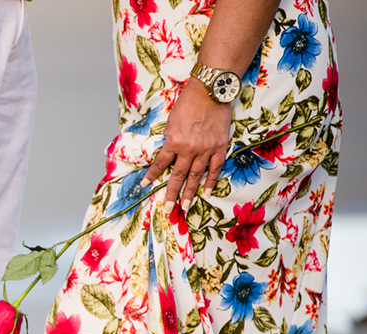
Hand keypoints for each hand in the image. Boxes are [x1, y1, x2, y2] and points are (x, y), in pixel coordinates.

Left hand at [141, 80, 232, 213]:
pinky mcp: (220, 147)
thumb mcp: (171, 121)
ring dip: (189, 192)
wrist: (211, 91)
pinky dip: (211, 181)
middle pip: (178, 176)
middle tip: (167, 208)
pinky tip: (207, 191)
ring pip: (196, 176)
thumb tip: (167, 153)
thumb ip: (170, 139)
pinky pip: (215, 168)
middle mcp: (189, 149)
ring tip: (185, 205)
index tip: (145, 185)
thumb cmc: (188, 103)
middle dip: (171, 194)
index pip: (160, 164)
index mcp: (173, 141)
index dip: (152, 175)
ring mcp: (206, 149)